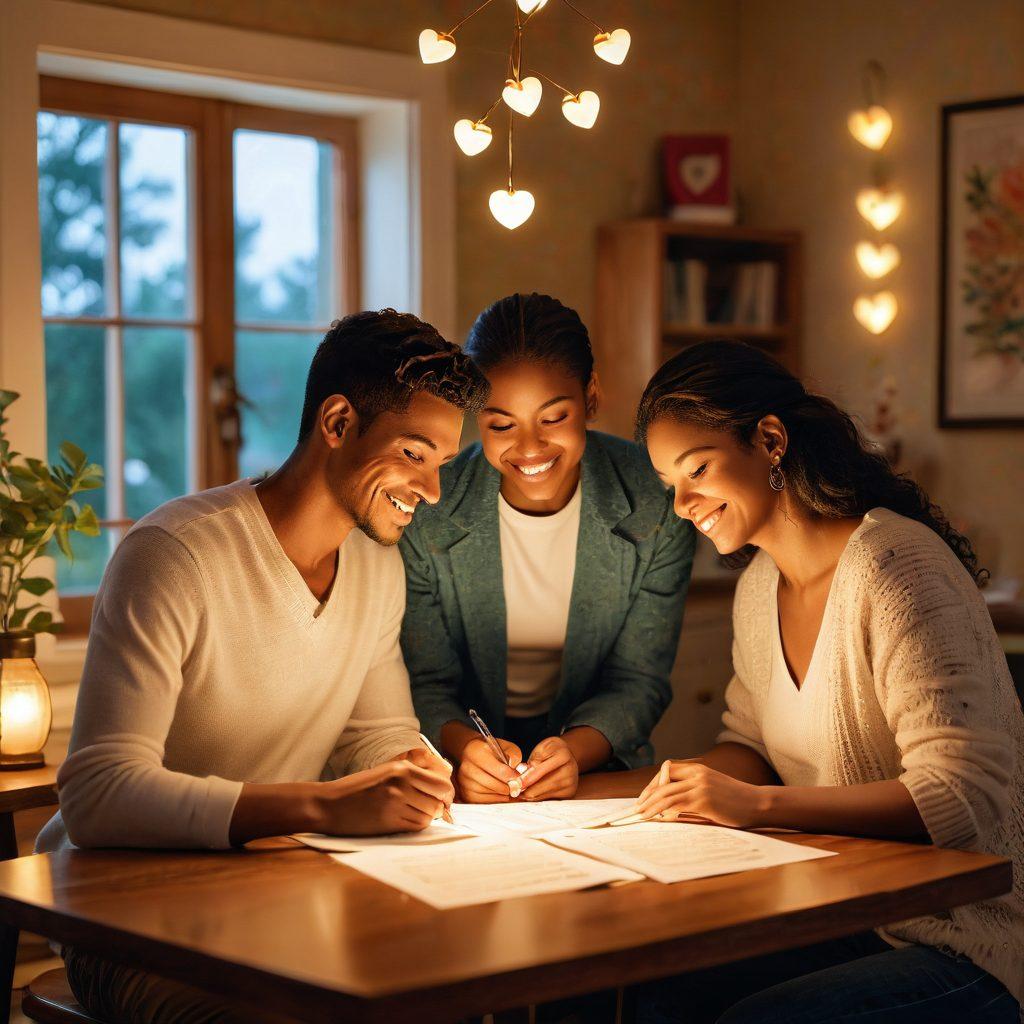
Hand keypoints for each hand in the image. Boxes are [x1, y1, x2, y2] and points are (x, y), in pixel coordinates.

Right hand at [315, 756, 454, 834]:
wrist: (329, 805)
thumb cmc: (358, 788)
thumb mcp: (386, 771)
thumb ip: (413, 774)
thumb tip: (443, 781)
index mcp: (402, 769)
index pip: (442, 783)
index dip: (447, 793)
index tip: (444, 798)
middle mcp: (402, 784)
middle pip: (440, 799)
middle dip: (439, 805)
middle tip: (432, 807)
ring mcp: (396, 803)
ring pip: (430, 815)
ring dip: (425, 816)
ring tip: (411, 812)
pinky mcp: (390, 822)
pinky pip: (416, 825)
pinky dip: (415, 824)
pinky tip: (404, 819)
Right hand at [456, 737, 522, 802]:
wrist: (474, 755)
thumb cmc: (493, 751)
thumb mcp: (505, 747)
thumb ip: (514, 757)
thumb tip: (517, 776)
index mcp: (476, 752)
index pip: (500, 770)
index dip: (513, 776)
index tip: (520, 778)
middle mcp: (467, 767)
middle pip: (494, 785)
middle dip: (509, 787)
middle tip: (517, 786)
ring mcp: (464, 782)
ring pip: (490, 795)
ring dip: (503, 794)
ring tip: (510, 789)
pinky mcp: (465, 794)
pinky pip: (484, 802)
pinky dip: (496, 800)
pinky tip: (501, 794)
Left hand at [519, 736, 578, 799]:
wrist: (569, 756)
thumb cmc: (552, 751)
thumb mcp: (542, 748)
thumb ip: (534, 760)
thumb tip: (525, 774)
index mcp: (563, 756)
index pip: (541, 771)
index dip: (526, 778)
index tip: (515, 784)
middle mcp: (570, 772)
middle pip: (542, 787)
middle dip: (525, 789)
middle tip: (513, 790)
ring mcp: (570, 784)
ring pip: (543, 795)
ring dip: (529, 794)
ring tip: (520, 790)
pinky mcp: (569, 794)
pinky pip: (547, 799)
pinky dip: (537, 796)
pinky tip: (530, 792)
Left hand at [635, 761, 767, 827]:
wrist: (757, 804)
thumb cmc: (736, 800)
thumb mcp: (712, 788)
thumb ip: (693, 791)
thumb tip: (670, 806)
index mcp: (698, 768)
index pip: (667, 770)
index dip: (653, 784)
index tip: (645, 797)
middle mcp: (697, 774)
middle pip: (663, 781)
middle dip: (647, 795)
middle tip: (637, 808)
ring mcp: (700, 786)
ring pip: (667, 793)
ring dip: (650, 804)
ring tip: (641, 815)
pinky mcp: (704, 800)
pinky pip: (676, 804)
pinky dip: (664, 810)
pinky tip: (658, 818)